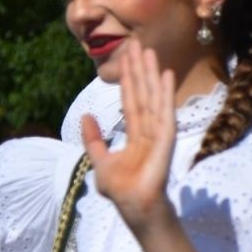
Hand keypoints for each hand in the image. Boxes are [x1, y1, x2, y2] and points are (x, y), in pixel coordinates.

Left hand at [81, 40, 177, 231]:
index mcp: (135, 135)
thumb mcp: (100, 161)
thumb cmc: (121, 190)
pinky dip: (165, 94)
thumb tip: (86, 115)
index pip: (131, 101)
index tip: (128, 58)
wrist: (134, 207)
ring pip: (154, 98)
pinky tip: (165, 75)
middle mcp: (149, 130)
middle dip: (140, 70)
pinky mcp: (165, 140)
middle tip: (139, 44)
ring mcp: (159, 134)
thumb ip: (94, 139)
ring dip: (152, 74)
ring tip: (149, 51)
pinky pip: (165, 113)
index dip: (129, 80)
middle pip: (143, 94)